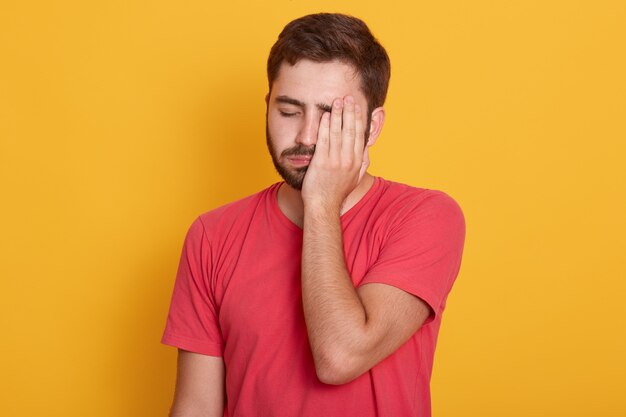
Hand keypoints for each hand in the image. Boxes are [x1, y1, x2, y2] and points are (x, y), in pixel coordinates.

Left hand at [301, 95, 368, 211]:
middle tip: (348, 97)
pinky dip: (325, 127)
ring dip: (338, 115)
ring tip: (336, 101)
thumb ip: (362, 165)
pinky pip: (324, 140)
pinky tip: (326, 116)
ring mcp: (335, 160)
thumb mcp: (355, 180)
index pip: (360, 135)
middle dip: (349, 112)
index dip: (358, 119)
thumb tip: (367, 152)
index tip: (358, 107)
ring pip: (338, 133)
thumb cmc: (337, 193)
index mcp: (357, 162)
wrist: (324, 206)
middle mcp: (348, 159)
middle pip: (350, 130)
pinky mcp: (321, 162)